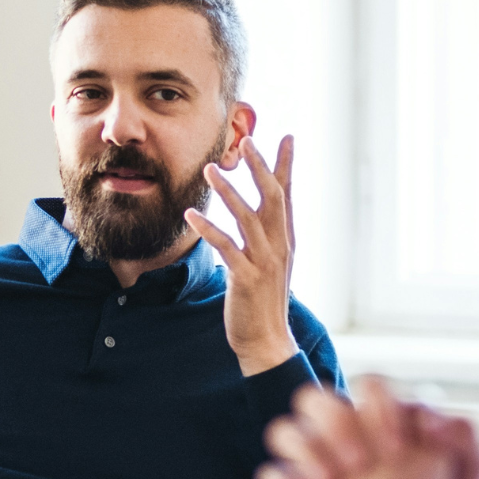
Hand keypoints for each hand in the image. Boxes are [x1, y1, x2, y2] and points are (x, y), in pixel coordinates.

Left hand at [186, 135, 298, 375]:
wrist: (266, 340)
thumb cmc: (263, 300)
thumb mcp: (270, 263)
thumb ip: (267, 236)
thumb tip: (263, 214)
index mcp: (285, 239)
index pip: (287, 195)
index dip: (286, 165)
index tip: (286, 137)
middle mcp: (279, 246)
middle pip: (273, 198)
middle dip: (261, 168)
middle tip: (247, 141)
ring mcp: (264, 262)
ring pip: (248, 218)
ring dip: (229, 192)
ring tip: (210, 169)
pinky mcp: (245, 278)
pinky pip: (226, 247)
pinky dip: (208, 229)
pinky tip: (191, 214)